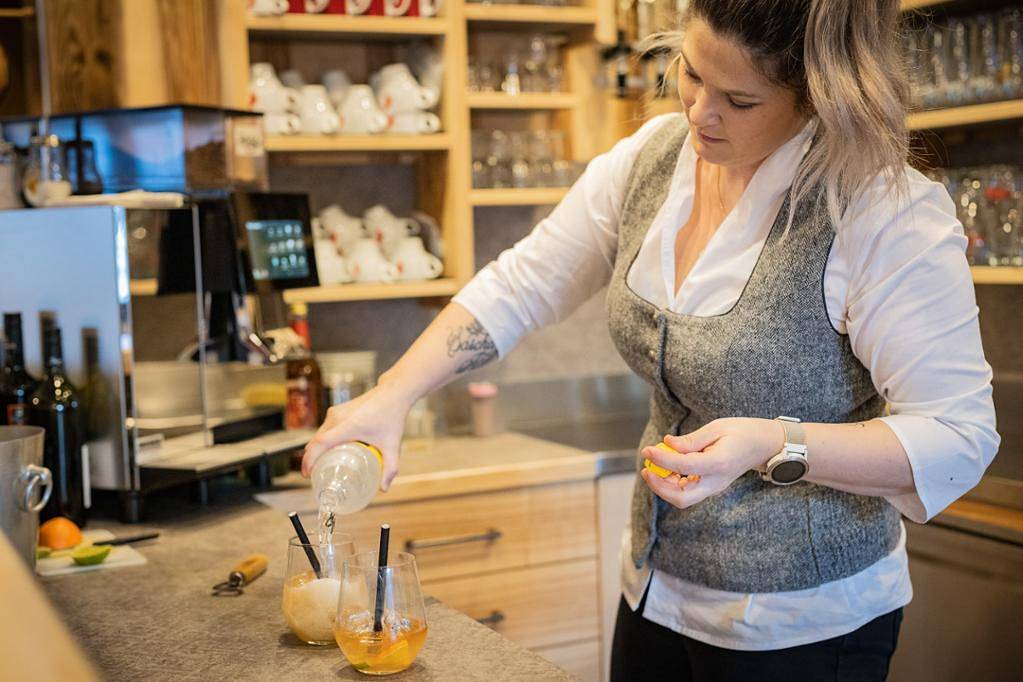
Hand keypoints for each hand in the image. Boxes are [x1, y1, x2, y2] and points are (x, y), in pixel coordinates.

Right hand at [301, 381, 415, 490]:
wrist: (394, 392)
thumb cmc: (392, 416)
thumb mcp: (392, 445)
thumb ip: (390, 468)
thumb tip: (383, 489)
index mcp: (348, 426)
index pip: (320, 443)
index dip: (309, 460)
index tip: (307, 474)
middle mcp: (337, 418)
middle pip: (315, 440)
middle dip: (310, 459)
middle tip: (313, 475)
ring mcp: (336, 412)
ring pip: (319, 433)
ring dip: (315, 449)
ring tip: (319, 465)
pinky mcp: (337, 409)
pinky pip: (324, 427)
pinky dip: (322, 439)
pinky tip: (328, 450)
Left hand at [640, 417, 784, 508]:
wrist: (763, 444)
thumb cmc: (741, 432)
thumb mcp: (717, 427)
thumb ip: (691, 440)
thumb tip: (666, 444)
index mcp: (719, 463)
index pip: (684, 466)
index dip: (662, 459)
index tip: (647, 450)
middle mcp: (716, 481)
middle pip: (682, 498)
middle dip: (659, 486)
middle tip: (646, 469)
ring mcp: (714, 488)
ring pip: (684, 499)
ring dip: (664, 486)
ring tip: (654, 465)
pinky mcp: (711, 488)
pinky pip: (689, 492)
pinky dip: (673, 484)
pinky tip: (667, 468)